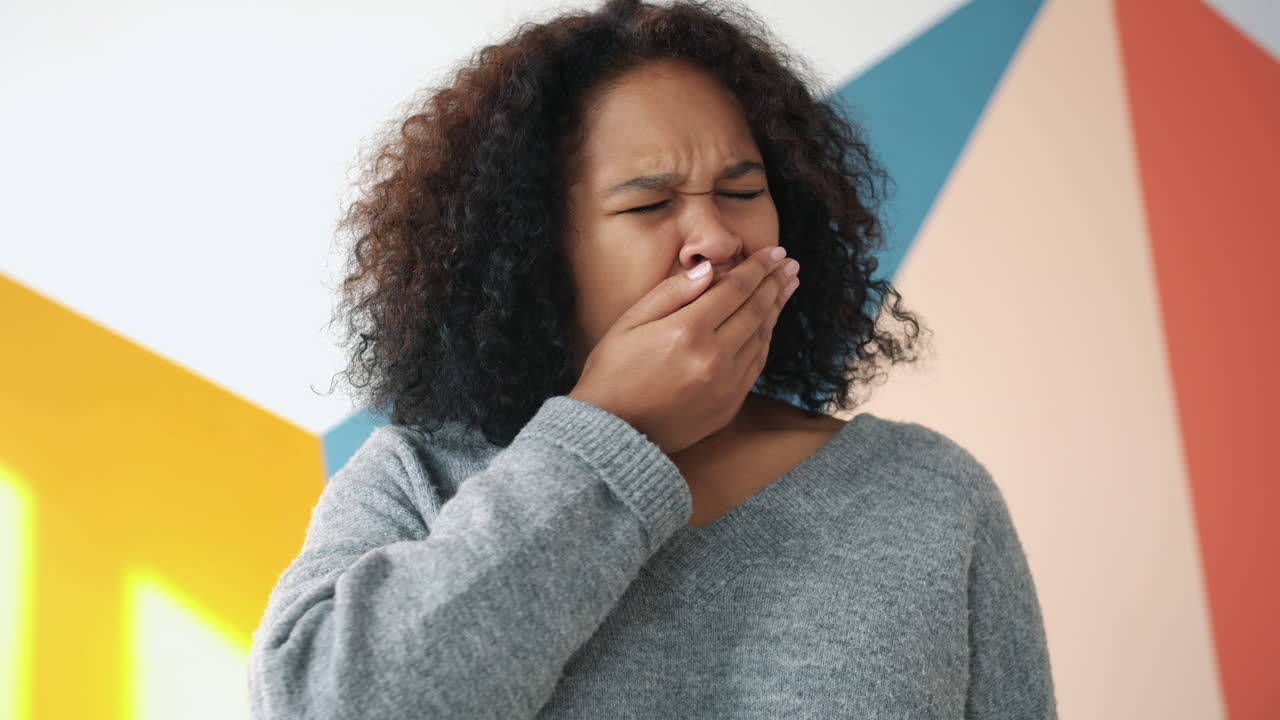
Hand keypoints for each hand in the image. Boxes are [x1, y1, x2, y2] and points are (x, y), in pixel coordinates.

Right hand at [569, 245, 799, 454]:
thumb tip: (709, 269)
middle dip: (775, 282)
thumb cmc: (613, 372)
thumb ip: (671, 292)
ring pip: (762, 337)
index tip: (774, 252)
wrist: (614, 431)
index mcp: (687, 332)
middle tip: (789, 263)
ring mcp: (725, 385)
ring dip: (776, 309)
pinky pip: (756, 364)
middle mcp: (713, 358)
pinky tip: (768, 324)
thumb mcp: (630, 322)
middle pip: (755, 310)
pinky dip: (766, 339)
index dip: (757, 268)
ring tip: (787, 286)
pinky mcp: (729, 405)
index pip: (735, 289)